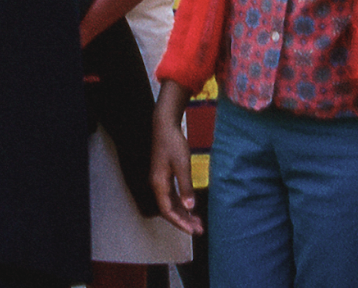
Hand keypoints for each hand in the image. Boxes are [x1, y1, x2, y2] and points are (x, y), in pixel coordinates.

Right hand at [149, 111, 203, 234]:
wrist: (165, 126)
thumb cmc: (173, 143)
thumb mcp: (182, 165)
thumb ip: (185, 187)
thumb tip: (189, 207)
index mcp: (159, 183)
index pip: (167, 210)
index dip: (179, 222)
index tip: (192, 230)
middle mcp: (157, 185)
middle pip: (169, 209)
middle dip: (183, 221)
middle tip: (200, 230)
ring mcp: (160, 181)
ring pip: (171, 203)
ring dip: (184, 214)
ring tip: (198, 223)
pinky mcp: (165, 176)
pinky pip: (172, 196)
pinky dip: (182, 204)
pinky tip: (192, 208)